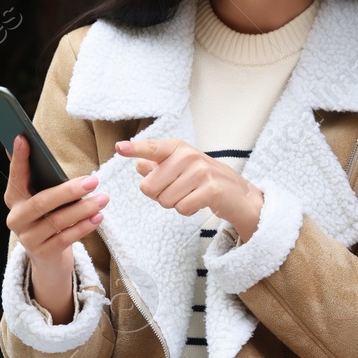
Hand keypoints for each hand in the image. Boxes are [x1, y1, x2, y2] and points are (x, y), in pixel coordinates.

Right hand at [4, 135, 106, 320]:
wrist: (48, 259)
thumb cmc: (49, 218)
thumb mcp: (42, 198)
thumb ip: (41, 178)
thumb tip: (32, 143)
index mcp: (14, 198)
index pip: (16, 176)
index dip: (19, 159)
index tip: (23, 138)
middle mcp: (16, 218)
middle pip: (42, 202)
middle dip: (69, 191)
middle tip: (93, 180)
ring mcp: (28, 238)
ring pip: (58, 221)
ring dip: (83, 209)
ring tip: (103, 199)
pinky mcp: (43, 253)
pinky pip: (66, 238)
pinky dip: (84, 226)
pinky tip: (98, 217)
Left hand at [116, 138, 262, 240]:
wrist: (237, 193)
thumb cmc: (203, 179)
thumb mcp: (179, 167)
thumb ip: (157, 166)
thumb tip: (139, 165)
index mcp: (177, 148)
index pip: (152, 148)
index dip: (135, 149)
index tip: (119, 147)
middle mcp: (188, 156)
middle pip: (150, 187)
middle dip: (159, 195)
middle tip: (178, 190)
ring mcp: (201, 172)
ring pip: (165, 200)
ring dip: (175, 203)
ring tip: (190, 195)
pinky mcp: (211, 190)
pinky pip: (182, 208)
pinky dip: (187, 210)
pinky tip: (198, 202)